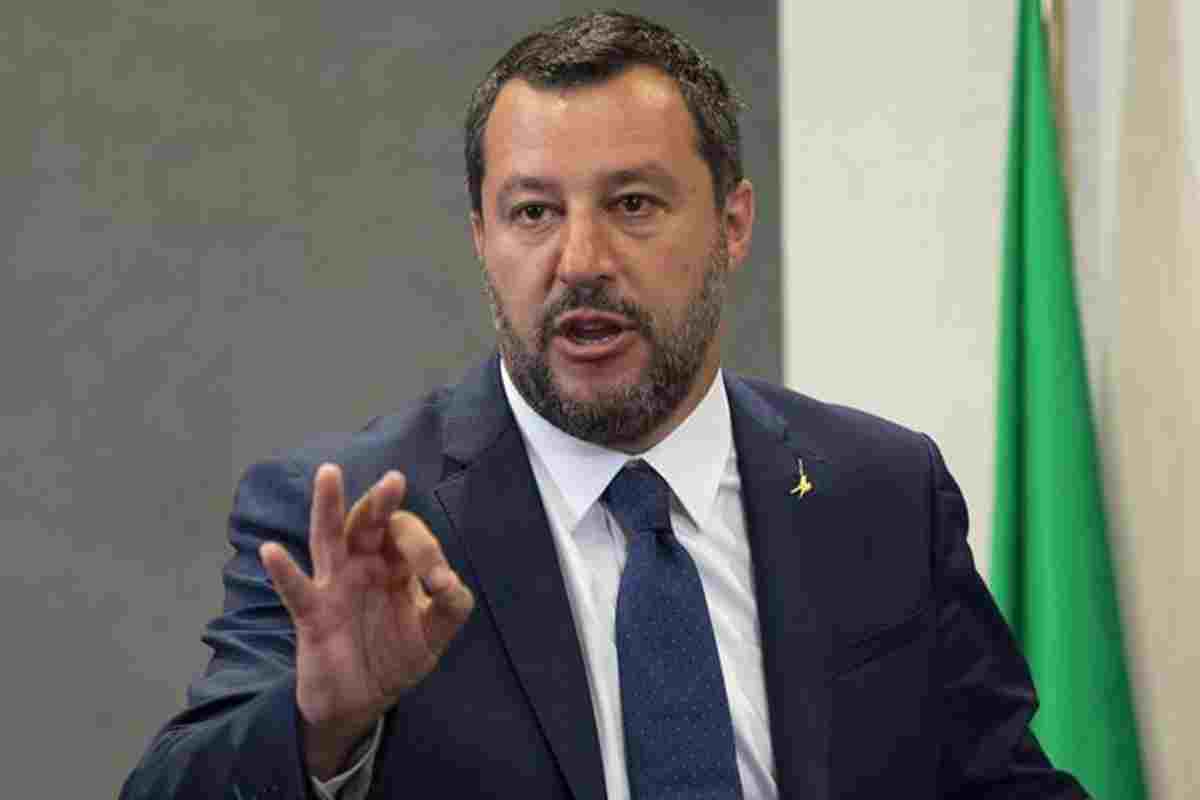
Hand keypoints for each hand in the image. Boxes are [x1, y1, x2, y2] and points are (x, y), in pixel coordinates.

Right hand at [259, 463, 473, 778]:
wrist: (362, 703)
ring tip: (329, 474)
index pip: (407, 537)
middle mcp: (363, 565)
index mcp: (394, 564)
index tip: (439, 583)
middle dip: (380, 502)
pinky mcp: (312, 615)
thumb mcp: (434, 634)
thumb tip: (449, 582)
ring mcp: (334, 586)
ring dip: (328, 507)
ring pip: (328, 538)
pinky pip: (296, 589)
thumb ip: (451, 607)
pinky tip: (271, 550)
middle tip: (394, 480)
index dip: (425, 552)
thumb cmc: (396, 656)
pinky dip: (283, 571)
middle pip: (368, 524)